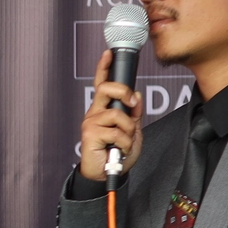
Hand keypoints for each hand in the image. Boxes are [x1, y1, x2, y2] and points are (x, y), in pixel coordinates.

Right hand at [77, 50, 143, 182]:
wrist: (106, 174)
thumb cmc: (116, 152)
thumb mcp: (132, 131)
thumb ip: (134, 114)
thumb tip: (137, 96)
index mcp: (104, 109)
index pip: (102, 84)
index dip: (104, 68)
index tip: (108, 53)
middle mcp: (95, 113)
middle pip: (107, 89)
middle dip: (124, 93)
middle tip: (132, 105)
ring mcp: (91, 122)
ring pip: (118, 114)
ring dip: (128, 130)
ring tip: (124, 142)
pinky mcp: (90, 134)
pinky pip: (117, 131)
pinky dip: (124, 142)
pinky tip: (118, 150)